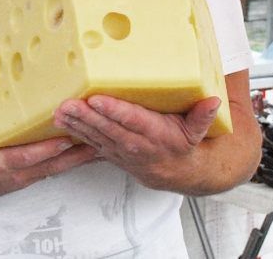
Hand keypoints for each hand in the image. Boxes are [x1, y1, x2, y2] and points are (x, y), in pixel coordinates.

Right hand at [0, 115, 97, 205]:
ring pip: (59, 169)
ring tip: (105, 144)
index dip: (45, 150)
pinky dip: (72, 161)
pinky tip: (88, 152)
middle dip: (78, 154)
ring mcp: (25, 178)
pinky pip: (55, 169)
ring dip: (81, 158)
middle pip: (52, 166)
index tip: (64, 139)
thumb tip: (1, 82)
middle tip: (101, 139)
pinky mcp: (30, 179)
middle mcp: (17, 174)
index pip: (24, 157)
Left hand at [53, 95, 219, 190]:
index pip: (133, 121)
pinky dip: (73, 132)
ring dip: (75, 124)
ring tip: (60, 111)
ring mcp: (119, 149)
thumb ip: (203, 115)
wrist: (176, 173)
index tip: (99, 100)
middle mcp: (135, 143)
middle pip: (108, 128)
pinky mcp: (108, 151)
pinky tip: (59, 121)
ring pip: (94, 135)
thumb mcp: (198, 131)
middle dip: (87, 117)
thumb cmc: (183, 144)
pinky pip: (88, 142)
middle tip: (69, 104)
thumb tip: (213, 101)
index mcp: (155, 134)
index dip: (115, 111)